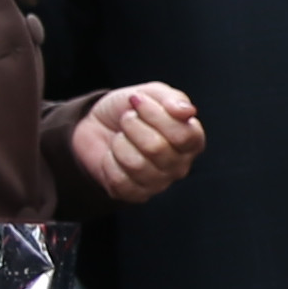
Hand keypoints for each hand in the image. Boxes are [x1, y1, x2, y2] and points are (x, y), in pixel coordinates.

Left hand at [68, 83, 203, 203]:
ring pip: (136, 165)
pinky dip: (108, 163)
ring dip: (119, 144)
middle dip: (132, 126)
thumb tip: (188, 111)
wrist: (96, 126)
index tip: (136, 101)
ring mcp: (160, 182)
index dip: (155, 116)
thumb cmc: (128, 110)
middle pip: (157, 149)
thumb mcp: (150, 93)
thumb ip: (172, 99)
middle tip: (126, 119)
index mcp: (191, 139)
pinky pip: (120, 181)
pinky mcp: (136, 194)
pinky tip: (112, 156)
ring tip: (120, 137)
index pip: (184, 135)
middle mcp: (181, 164)